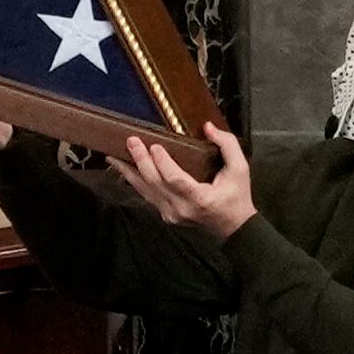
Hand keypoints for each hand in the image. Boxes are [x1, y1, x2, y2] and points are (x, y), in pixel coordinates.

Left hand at [118, 123, 257, 237]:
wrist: (233, 227)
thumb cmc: (237, 196)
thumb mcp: (240, 169)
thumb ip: (227, 145)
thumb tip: (207, 126)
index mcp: (200, 198)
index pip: (175, 179)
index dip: (162, 163)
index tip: (154, 146)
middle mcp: (181, 209)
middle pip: (154, 183)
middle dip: (140, 160)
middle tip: (131, 141)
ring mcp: (171, 214)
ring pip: (145, 191)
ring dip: (128, 172)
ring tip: (113, 156)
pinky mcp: (165, 215)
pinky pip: (147, 196)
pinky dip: (135, 181)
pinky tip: (124, 169)